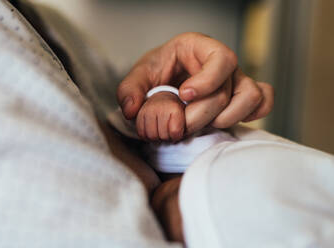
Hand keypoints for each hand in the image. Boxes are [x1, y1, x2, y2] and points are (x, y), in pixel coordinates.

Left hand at [117, 32, 273, 133]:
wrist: (167, 78)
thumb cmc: (158, 71)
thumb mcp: (139, 75)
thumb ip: (130, 90)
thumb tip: (133, 110)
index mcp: (198, 47)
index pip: (220, 58)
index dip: (206, 81)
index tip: (184, 95)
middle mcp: (221, 62)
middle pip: (227, 90)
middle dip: (202, 114)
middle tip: (180, 127)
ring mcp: (235, 79)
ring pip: (251, 96)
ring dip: (228, 117)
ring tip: (204, 126)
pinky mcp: (241, 95)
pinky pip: (263, 101)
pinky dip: (251, 114)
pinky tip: (225, 121)